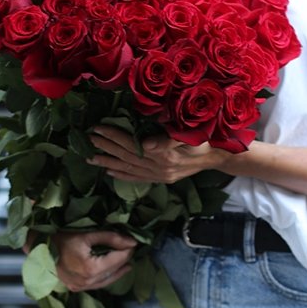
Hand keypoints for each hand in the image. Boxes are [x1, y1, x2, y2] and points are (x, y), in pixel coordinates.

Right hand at [53, 230, 136, 291]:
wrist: (38, 249)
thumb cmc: (61, 238)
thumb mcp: (87, 234)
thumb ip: (111, 238)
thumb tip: (132, 241)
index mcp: (91, 268)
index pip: (118, 259)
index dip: (128, 250)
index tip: (134, 241)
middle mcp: (87, 281)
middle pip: (114, 270)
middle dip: (124, 259)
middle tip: (130, 249)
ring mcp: (80, 287)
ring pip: (107, 281)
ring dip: (117, 271)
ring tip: (127, 263)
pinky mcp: (76, 288)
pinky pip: (96, 285)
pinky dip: (106, 277)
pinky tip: (111, 272)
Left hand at [88, 125, 226, 183]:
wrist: (218, 156)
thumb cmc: (204, 138)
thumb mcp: (190, 134)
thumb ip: (168, 139)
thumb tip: (145, 143)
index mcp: (163, 155)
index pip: (131, 143)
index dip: (113, 135)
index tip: (97, 128)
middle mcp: (159, 168)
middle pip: (126, 156)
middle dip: (106, 147)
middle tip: (88, 139)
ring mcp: (159, 176)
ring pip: (128, 168)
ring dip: (108, 162)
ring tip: (91, 158)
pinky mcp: (162, 179)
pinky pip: (138, 178)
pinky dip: (122, 175)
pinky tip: (110, 172)